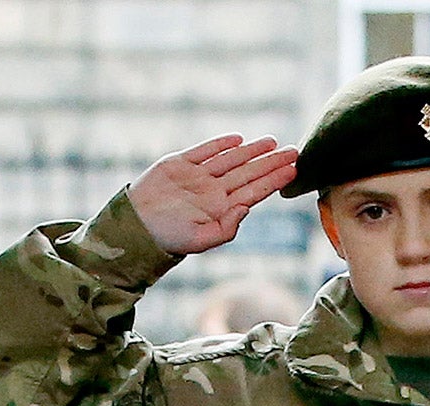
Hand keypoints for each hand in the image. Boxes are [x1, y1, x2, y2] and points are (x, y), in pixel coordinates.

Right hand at [128, 135, 299, 255]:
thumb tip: (248, 207)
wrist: (135, 227)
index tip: (293, 170)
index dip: (274, 180)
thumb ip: (227, 228)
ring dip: (252, 151)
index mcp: (221, 210)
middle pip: (248, 173)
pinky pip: (204, 151)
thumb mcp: (200, 241)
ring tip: (272, 141)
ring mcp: (198, 177)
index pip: (254, 191)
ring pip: (231, 160)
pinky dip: (220, 144)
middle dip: (271, 162)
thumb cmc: (168, 239)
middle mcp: (213, 191)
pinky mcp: (180, 164)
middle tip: (294, 151)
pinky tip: (238, 139)